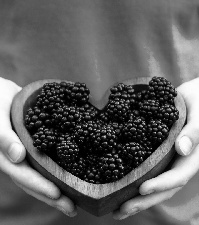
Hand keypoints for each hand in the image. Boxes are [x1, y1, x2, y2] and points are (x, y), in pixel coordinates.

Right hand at [0, 78, 76, 216]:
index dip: (39, 186)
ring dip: (60, 188)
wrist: (4, 94)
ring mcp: (30, 155)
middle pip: (36, 182)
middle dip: (53, 197)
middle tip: (73, 208)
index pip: (23, 176)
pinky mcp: (40, 148)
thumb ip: (3, 137)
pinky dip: (62, 170)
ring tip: (78, 200)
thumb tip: (17, 157)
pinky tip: (78, 176)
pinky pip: (51, 161)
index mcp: (6, 156)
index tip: (57, 194)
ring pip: (44, 175)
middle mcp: (19, 160)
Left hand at [113, 79, 198, 219]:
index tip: (142, 189)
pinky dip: (139, 185)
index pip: (180, 175)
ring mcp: (175, 162)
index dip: (162, 184)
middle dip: (145, 200)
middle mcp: (185, 163)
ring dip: (139, 200)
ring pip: (159, 186)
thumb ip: (196, 129)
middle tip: (121, 211)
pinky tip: (122, 189)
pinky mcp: (165, 157)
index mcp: (196, 154)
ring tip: (116, 210)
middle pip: (167, 188)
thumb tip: (182, 149)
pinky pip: (153, 173)